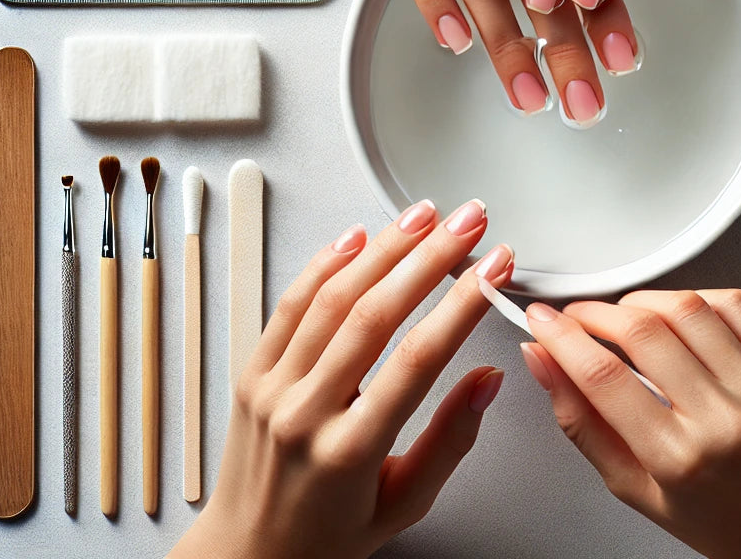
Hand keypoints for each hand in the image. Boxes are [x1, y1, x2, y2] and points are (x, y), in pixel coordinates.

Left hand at [169, 200, 512, 558]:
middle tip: (467, 222)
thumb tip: (487, 381)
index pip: (417, 360)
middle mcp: (305, 414)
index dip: (462, 304)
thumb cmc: (328, 535)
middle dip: (430, 257)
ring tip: (424, 215)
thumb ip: (450, 441)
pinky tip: (358, 236)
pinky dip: (325, 263)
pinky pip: (289, 304)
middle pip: (374, 314)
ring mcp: (273, 388)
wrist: (247, 554)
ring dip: (383, 247)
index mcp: (350, 453)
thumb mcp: (405, 504)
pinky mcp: (253, 371)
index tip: (493, 268)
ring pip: (332, 298)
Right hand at [521, 289, 740, 558]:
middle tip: (579, 317)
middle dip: (595, 313)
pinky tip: (681, 314)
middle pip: (641, 332)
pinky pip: (736, 304)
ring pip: (686, 308)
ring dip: (641, 301)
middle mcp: (726, 420)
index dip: (560, 336)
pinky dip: (696, 296)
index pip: (602, 375)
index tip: (543, 321)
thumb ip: (580, 422)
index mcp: (680, 460)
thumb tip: (543, 361)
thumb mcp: (633, 488)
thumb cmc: (719, 520)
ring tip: (627, 317)